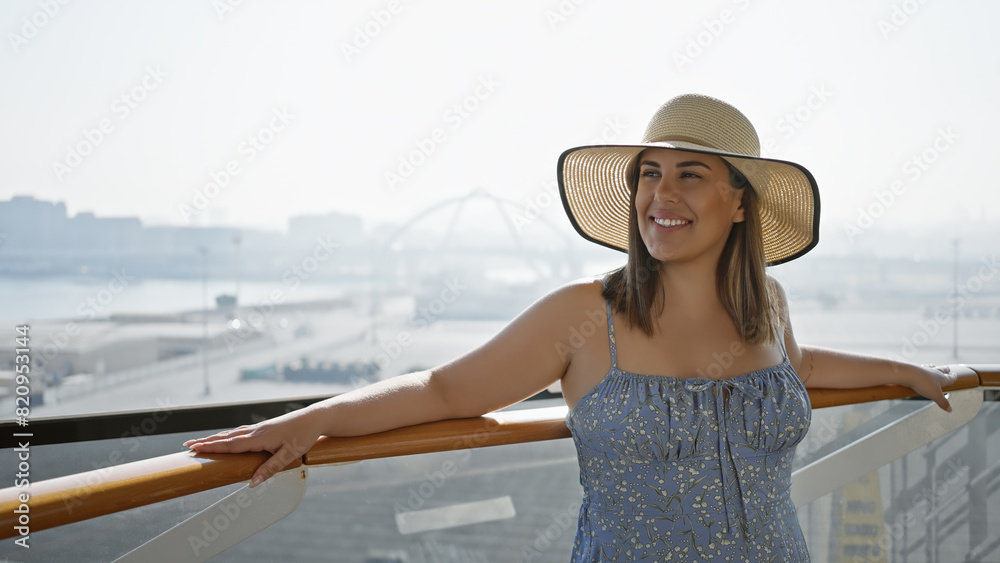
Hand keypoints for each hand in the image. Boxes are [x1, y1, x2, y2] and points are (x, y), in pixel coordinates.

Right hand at [183, 407, 324, 485]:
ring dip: (215, 438)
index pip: (230, 444)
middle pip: (226, 437)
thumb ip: (270, 469)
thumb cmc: (303, 436)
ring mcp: (259, 428)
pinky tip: (227, 437)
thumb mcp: (289, 454)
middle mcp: (256, 431)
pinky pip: (241, 432)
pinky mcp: (264, 428)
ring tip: (201, 442)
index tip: (194, 448)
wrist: (315, 418)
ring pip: (232, 434)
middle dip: (206, 442)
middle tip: (187, 446)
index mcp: (259, 437)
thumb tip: (252, 483)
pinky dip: (229, 435)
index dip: (211, 447)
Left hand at [907, 364, 957, 411]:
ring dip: (933, 367)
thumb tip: (950, 409)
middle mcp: (933, 372)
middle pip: (941, 369)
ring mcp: (924, 369)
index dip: (953, 377)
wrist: (908, 374)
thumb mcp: (935, 396)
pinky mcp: (914, 368)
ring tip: (934, 367)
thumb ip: (943, 402)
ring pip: (931, 367)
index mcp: (941, 378)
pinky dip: (922, 369)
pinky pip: (920, 368)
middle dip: (945, 370)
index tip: (954, 375)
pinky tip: (920, 369)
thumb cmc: (923, 383)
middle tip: (947, 369)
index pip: (950, 377)